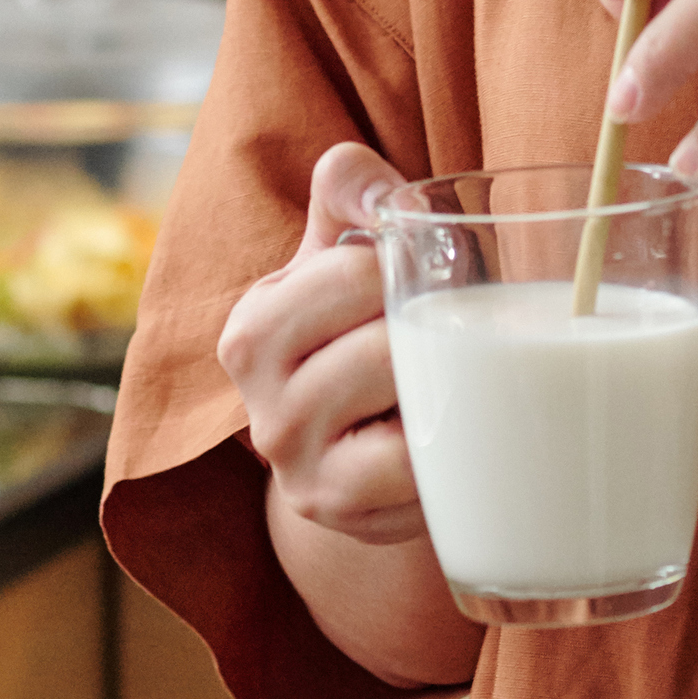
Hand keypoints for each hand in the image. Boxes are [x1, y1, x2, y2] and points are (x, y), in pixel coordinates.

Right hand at [214, 142, 427, 545]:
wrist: (360, 461)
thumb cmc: (362, 334)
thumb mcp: (341, 251)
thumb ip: (350, 188)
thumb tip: (385, 198)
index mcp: (252, 331)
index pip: (353, 272)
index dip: (407, 267)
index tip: (417, 278)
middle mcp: (259, 404)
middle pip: (385, 340)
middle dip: (435, 328)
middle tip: (446, 335)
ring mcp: (296, 467)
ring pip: (402, 398)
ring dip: (445, 382)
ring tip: (445, 381)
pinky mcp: (340, 510)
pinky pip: (417, 464)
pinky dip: (445, 440)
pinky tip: (442, 432)